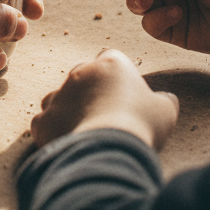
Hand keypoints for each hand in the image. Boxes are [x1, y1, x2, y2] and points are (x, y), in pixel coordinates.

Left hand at [30, 49, 177, 150]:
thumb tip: (166, 99)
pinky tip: (67, 145)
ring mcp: (58, 94)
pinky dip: (52, 132)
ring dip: (68, 110)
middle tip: (105, 117)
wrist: (108, 151)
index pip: (111, 58)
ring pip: (58, 97)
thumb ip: (164, 99)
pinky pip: (44, 123)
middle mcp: (80, 72)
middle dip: (90, 93)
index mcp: (111, 64)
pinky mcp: (43, 119)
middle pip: (83, 76)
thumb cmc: (140, 125)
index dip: (117, 76)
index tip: (123, 95)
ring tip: (84, 133)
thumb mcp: (165, 111)